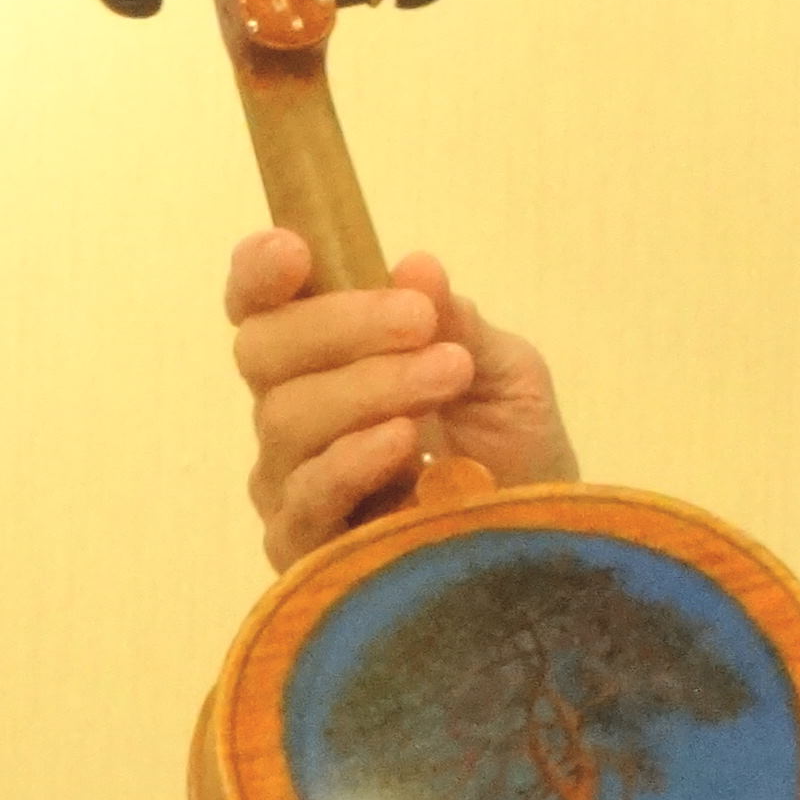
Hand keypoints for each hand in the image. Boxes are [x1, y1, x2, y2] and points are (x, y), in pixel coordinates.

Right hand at [224, 229, 579, 567]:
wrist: (540, 540)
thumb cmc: (513, 451)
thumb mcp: (505, 375)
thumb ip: (460, 324)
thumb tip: (418, 268)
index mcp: (322, 360)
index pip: (260, 308)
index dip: (259, 275)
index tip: (296, 251)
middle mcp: (291, 415)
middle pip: (262, 351)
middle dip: (341, 326)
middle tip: (420, 321)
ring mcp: (290, 483)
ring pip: (285, 418)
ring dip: (369, 387)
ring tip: (447, 376)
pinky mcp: (305, 548)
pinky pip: (307, 497)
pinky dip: (352, 462)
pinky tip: (402, 441)